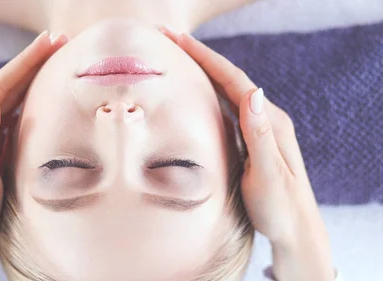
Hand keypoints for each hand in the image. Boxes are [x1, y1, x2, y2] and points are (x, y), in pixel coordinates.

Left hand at [0, 31, 66, 280]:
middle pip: (3, 85)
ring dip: (30, 76)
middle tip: (59, 40)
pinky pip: (9, 115)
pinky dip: (27, 98)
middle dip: (31, 62)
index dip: (24, 62)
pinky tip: (40, 92)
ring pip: (7, 97)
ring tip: (54, 58)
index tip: (48, 42)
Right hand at [160, 28, 334, 280]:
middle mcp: (266, 119)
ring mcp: (259, 129)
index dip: (207, 58)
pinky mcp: (251, 141)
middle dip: (201, 57)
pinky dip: (208, 93)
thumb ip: (260, 135)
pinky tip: (196, 92)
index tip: (180, 40)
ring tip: (178, 56)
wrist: (296, 232)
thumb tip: (254, 93)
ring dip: (203, 71)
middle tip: (171, 39)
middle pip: (229, 79)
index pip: (235, 81)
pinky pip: (226, 108)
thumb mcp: (268, 174)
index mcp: (270, 122)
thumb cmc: (280, 208)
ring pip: (227, 92)